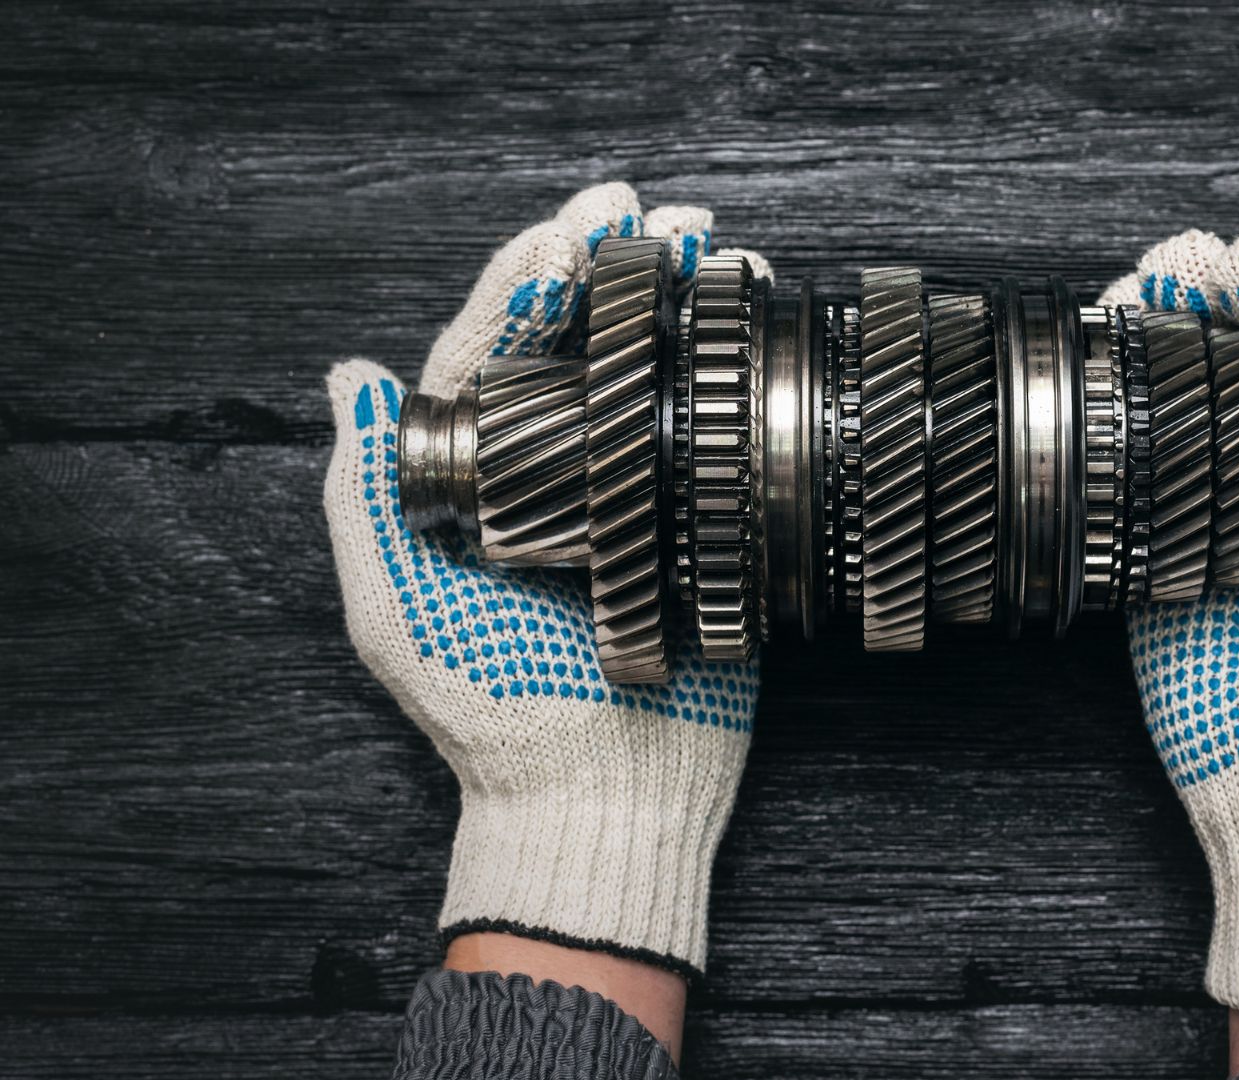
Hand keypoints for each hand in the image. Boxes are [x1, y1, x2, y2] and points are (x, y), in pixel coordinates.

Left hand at [323, 184, 763, 985]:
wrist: (599, 797)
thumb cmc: (489, 716)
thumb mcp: (399, 608)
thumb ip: (367, 495)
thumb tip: (351, 375)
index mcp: (473, 482)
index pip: (492, 351)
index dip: (527, 280)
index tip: (570, 229)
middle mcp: (550, 476)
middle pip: (577, 344)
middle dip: (613, 266)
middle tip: (657, 213)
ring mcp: (626, 498)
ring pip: (644, 376)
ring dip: (675, 303)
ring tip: (709, 248)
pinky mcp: (693, 529)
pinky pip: (707, 437)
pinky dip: (727, 375)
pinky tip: (746, 329)